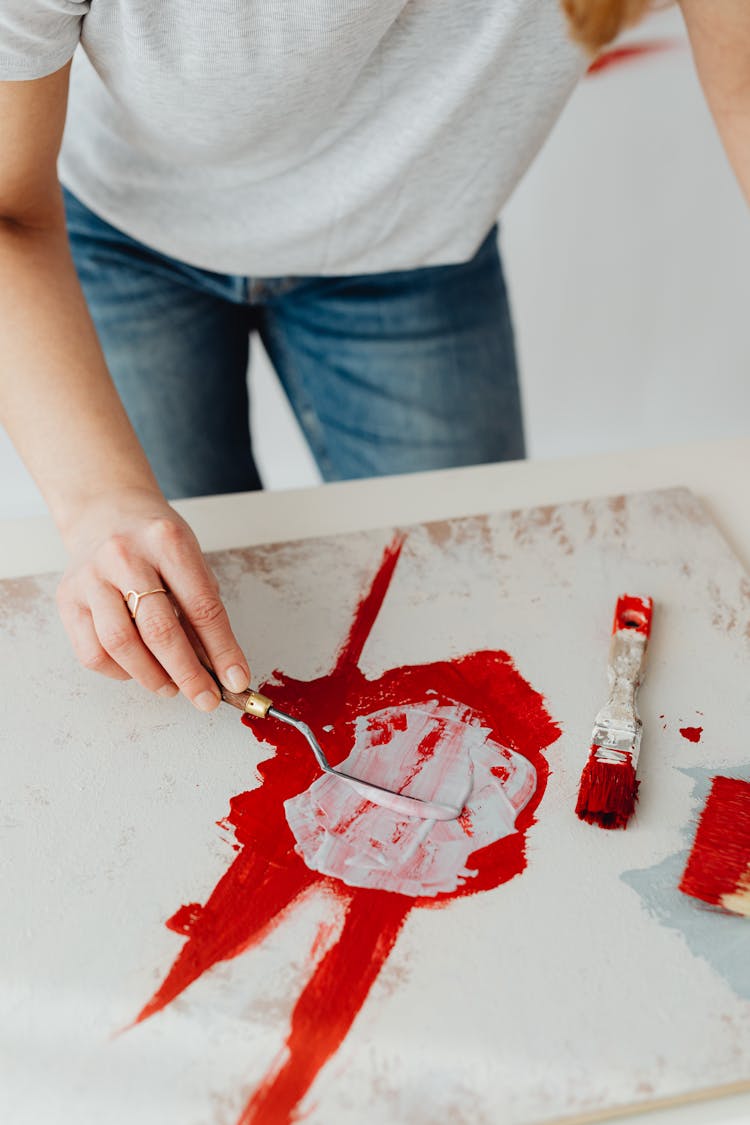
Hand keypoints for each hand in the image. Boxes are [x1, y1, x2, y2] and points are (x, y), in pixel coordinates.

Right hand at [56, 487, 249, 709]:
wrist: (105, 511)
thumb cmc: (155, 541)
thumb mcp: (189, 558)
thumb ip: (201, 608)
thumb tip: (218, 667)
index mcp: (167, 542)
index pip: (201, 606)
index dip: (222, 650)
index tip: (236, 680)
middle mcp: (124, 555)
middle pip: (159, 629)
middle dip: (188, 674)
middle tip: (206, 698)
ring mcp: (90, 577)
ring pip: (120, 644)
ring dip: (151, 677)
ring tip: (171, 687)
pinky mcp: (68, 598)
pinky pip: (91, 652)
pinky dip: (118, 671)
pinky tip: (136, 668)